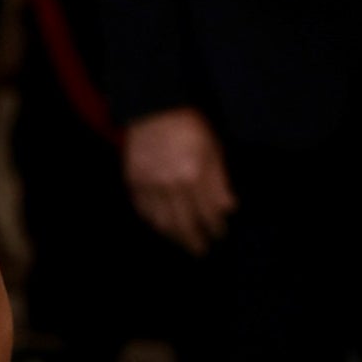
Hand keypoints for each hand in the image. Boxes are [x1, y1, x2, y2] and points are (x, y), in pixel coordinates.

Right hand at [122, 107, 235, 253]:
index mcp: (195, 175)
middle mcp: (171, 185)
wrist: (152, 109)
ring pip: (162, 222)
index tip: (219, 235)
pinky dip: (152, 222)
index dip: (215, 228)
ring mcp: (150, 185)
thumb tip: (228, 209)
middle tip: (201, 252)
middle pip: (185, 224)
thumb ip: (219, 181)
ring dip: (173, 237)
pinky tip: (160, 226)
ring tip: (181, 243)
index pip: (208, 213)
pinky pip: (143, 210)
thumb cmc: (189, 126)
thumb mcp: (213, 148)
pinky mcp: (133, 181)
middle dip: (194, 241)